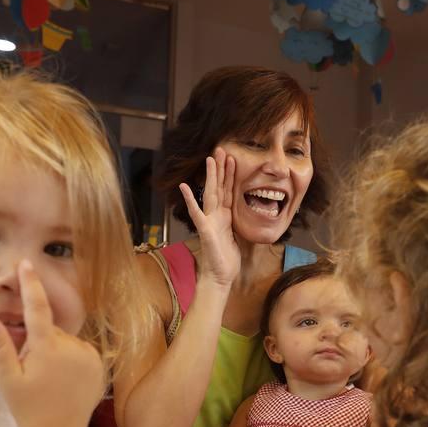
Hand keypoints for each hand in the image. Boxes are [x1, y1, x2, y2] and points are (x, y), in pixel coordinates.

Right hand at [0, 260, 103, 426]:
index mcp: (46, 348)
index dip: (31, 284)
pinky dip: (71, 359)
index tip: (28, 264)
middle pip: (50, 331)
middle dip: (39, 343)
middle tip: (32, 371)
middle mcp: (71, 347)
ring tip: (50, 379)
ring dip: (55, 352)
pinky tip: (65, 380)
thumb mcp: (6, 378)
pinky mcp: (99, 364)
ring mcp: (88, 356)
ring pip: (65, 341)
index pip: (37, 307)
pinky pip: (80, 351)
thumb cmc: (27, 407)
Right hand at [178, 148, 238, 287]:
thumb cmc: (227, 259)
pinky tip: (185, 187)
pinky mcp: (205, 230)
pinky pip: (197, 213)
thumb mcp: (237, 237)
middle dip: (221, 169)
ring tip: (210, 159)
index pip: (228, 191)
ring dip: (210, 177)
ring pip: (210, 194)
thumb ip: (236, 223)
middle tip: (222, 149)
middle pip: (219, 188)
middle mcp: (216, 216)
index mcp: (225, 217)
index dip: (230, 175)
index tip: (232, 159)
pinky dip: (190, 200)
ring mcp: (209, 221)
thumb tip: (242, 215)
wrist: (220, 277)